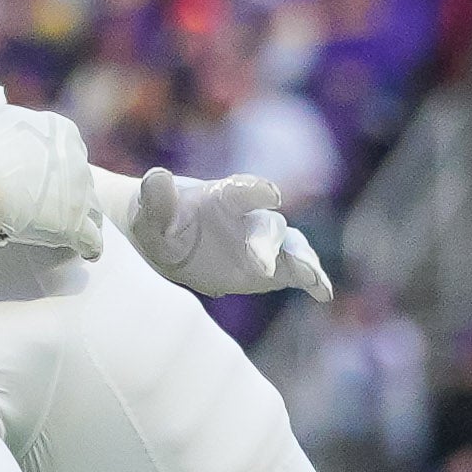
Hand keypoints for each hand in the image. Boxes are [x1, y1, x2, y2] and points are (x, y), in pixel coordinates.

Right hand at [0, 99, 106, 257]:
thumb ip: (1, 108)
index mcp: (61, 130)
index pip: (68, 156)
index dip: (53, 172)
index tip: (37, 183)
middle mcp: (78, 157)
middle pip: (80, 182)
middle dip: (65, 195)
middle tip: (41, 210)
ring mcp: (78, 191)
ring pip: (89, 210)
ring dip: (76, 219)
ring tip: (60, 232)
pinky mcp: (73, 223)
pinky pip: (92, 239)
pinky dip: (88, 247)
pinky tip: (83, 252)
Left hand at [119, 166, 330, 301]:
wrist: (168, 245)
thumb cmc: (159, 223)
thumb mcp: (148, 214)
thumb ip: (155, 199)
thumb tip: (157, 178)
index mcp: (223, 197)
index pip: (243, 189)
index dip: (257, 190)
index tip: (269, 195)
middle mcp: (250, 218)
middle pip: (268, 225)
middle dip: (267, 243)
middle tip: (260, 264)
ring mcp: (264, 244)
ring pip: (292, 246)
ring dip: (302, 259)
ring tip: (309, 276)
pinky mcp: (272, 269)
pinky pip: (297, 272)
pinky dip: (312, 279)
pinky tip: (323, 293)